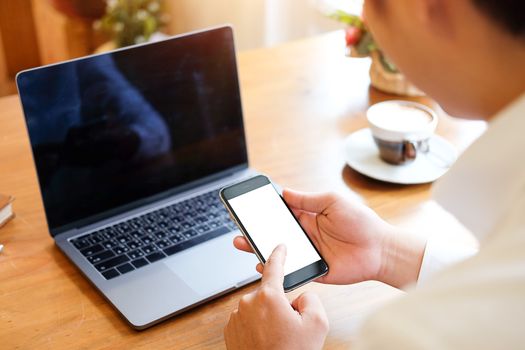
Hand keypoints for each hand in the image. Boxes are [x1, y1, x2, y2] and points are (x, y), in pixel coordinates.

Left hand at [224, 245, 328, 349]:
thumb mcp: (317, 324)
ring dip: (268, 318)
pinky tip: (266, 342)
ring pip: (258, 309)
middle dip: (280, 305)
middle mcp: (249, 303)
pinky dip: (257, 327)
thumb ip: (312, 299)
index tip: (279, 246)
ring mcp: (237, 317)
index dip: (279, 254)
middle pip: (270, 294)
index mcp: (269, 297)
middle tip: (290, 328)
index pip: (274, 267)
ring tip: (277, 339)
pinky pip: (247, 321)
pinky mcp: (231, 330)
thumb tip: (300, 297)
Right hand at [234, 189, 425, 287]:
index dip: (265, 211)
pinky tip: (263, 264)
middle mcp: (306, 235)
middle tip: (239, 228)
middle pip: (275, 233)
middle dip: (256, 231)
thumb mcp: (333, 202)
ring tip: (243, 244)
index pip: (282, 213)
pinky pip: (291, 270)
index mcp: (309, 217)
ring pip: (279, 252)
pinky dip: (276, 268)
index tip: (249, 208)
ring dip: (260, 248)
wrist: (380, 249)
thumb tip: (285, 192)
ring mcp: (308, 253)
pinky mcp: (313, 270)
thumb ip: (309, 199)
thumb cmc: (361, 222)